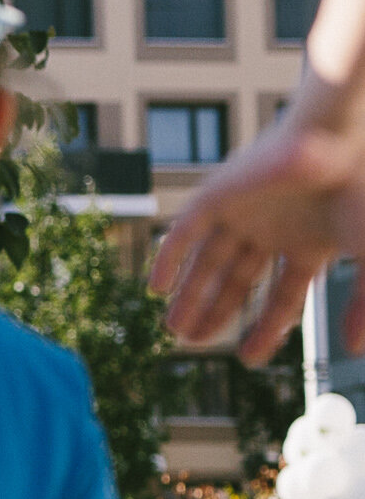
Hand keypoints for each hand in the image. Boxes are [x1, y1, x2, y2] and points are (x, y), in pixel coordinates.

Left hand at [149, 98, 364, 361]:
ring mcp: (244, 212)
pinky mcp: (217, 194)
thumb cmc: (363, 193)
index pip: (281, 296)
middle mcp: (273, 229)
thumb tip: (356, 351)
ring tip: (173, 329)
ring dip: (189, 295)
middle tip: (193, 342)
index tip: (248, 359)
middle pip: (236, 280)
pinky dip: (169, 259)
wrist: (341, 139)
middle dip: (216, 312)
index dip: (266, 329)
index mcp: (309, 244)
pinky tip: (155, 288)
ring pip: (208, 261)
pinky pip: (184, 232)